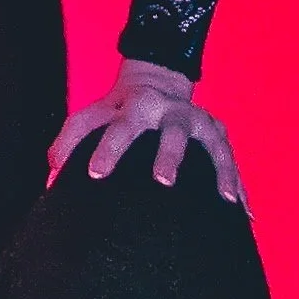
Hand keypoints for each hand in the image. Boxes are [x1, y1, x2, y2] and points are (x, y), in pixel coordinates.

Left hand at [48, 60, 247, 205]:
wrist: (157, 81)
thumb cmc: (117, 110)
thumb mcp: (90, 116)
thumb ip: (67, 144)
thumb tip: (51, 181)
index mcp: (138, 106)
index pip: (120, 127)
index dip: (108, 149)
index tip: (95, 174)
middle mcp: (173, 111)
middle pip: (173, 132)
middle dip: (170, 155)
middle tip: (163, 182)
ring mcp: (201, 123)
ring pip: (214, 146)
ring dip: (222, 171)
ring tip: (225, 201)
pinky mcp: (220, 136)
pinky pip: (232, 164)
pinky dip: (241, 189)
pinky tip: (246, 217)